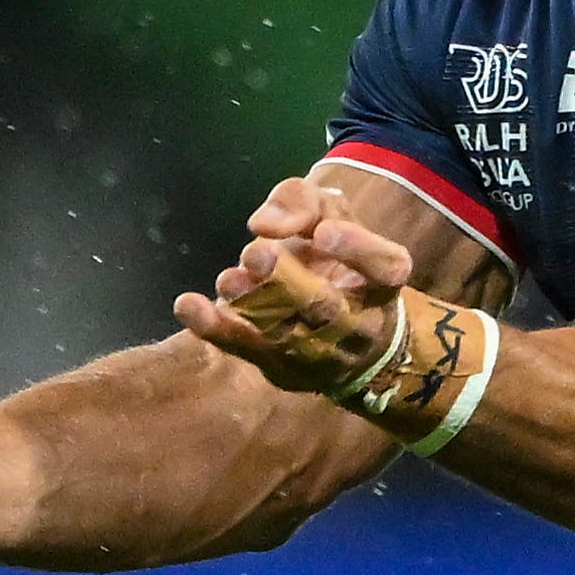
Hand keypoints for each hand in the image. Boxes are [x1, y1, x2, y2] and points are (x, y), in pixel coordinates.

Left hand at [178, 176, 426, 400]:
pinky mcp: (284, 371)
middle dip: (289, 282)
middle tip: (255, 251)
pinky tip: (188, 305)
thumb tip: (264, 225)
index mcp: (382, 282)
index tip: (323, 232)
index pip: (386, 269)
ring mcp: (322, 356)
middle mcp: (360, 324)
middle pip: (327, 309)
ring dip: (252, 307)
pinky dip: (216, 330)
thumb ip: (302, 202)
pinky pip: (248, 352)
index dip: (358, 251)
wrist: (341, 330)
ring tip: (228, 279)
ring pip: (287, 336)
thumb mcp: (328, 213)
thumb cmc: (333, 259)